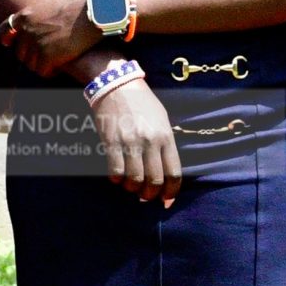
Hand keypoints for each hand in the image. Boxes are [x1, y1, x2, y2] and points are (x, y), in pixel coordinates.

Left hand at [3, 0, 99, 75]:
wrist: (98, 12)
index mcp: (26, 14)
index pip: (5, 29)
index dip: (7, 38)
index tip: (8, 44)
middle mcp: (27, 30)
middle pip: (19, 51)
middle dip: (29, 54)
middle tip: (41, 56)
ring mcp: (37, 45)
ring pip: (30, 63)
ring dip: (39, 65)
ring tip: (49, 64)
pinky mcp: (49, 57)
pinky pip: (42, 71)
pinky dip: (48, 72)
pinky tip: (56, 69)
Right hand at [91, 78, 181, 205]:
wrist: (117, 85)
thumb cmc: (142, 104)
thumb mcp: (162, 121)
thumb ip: (165, 144)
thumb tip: (163, 171)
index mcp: (166, 137)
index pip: (174, 173)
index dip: (171, 192)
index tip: (166, 200)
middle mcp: (150, 142)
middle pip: (155, 180)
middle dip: (151, 195)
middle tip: (146, 197)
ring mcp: (130, 142)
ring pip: (135, 179)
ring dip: (133, 189)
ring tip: (130, 188)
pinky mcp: (111, 141)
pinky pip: (115, 170)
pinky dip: (116, 180)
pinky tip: (116, 178)